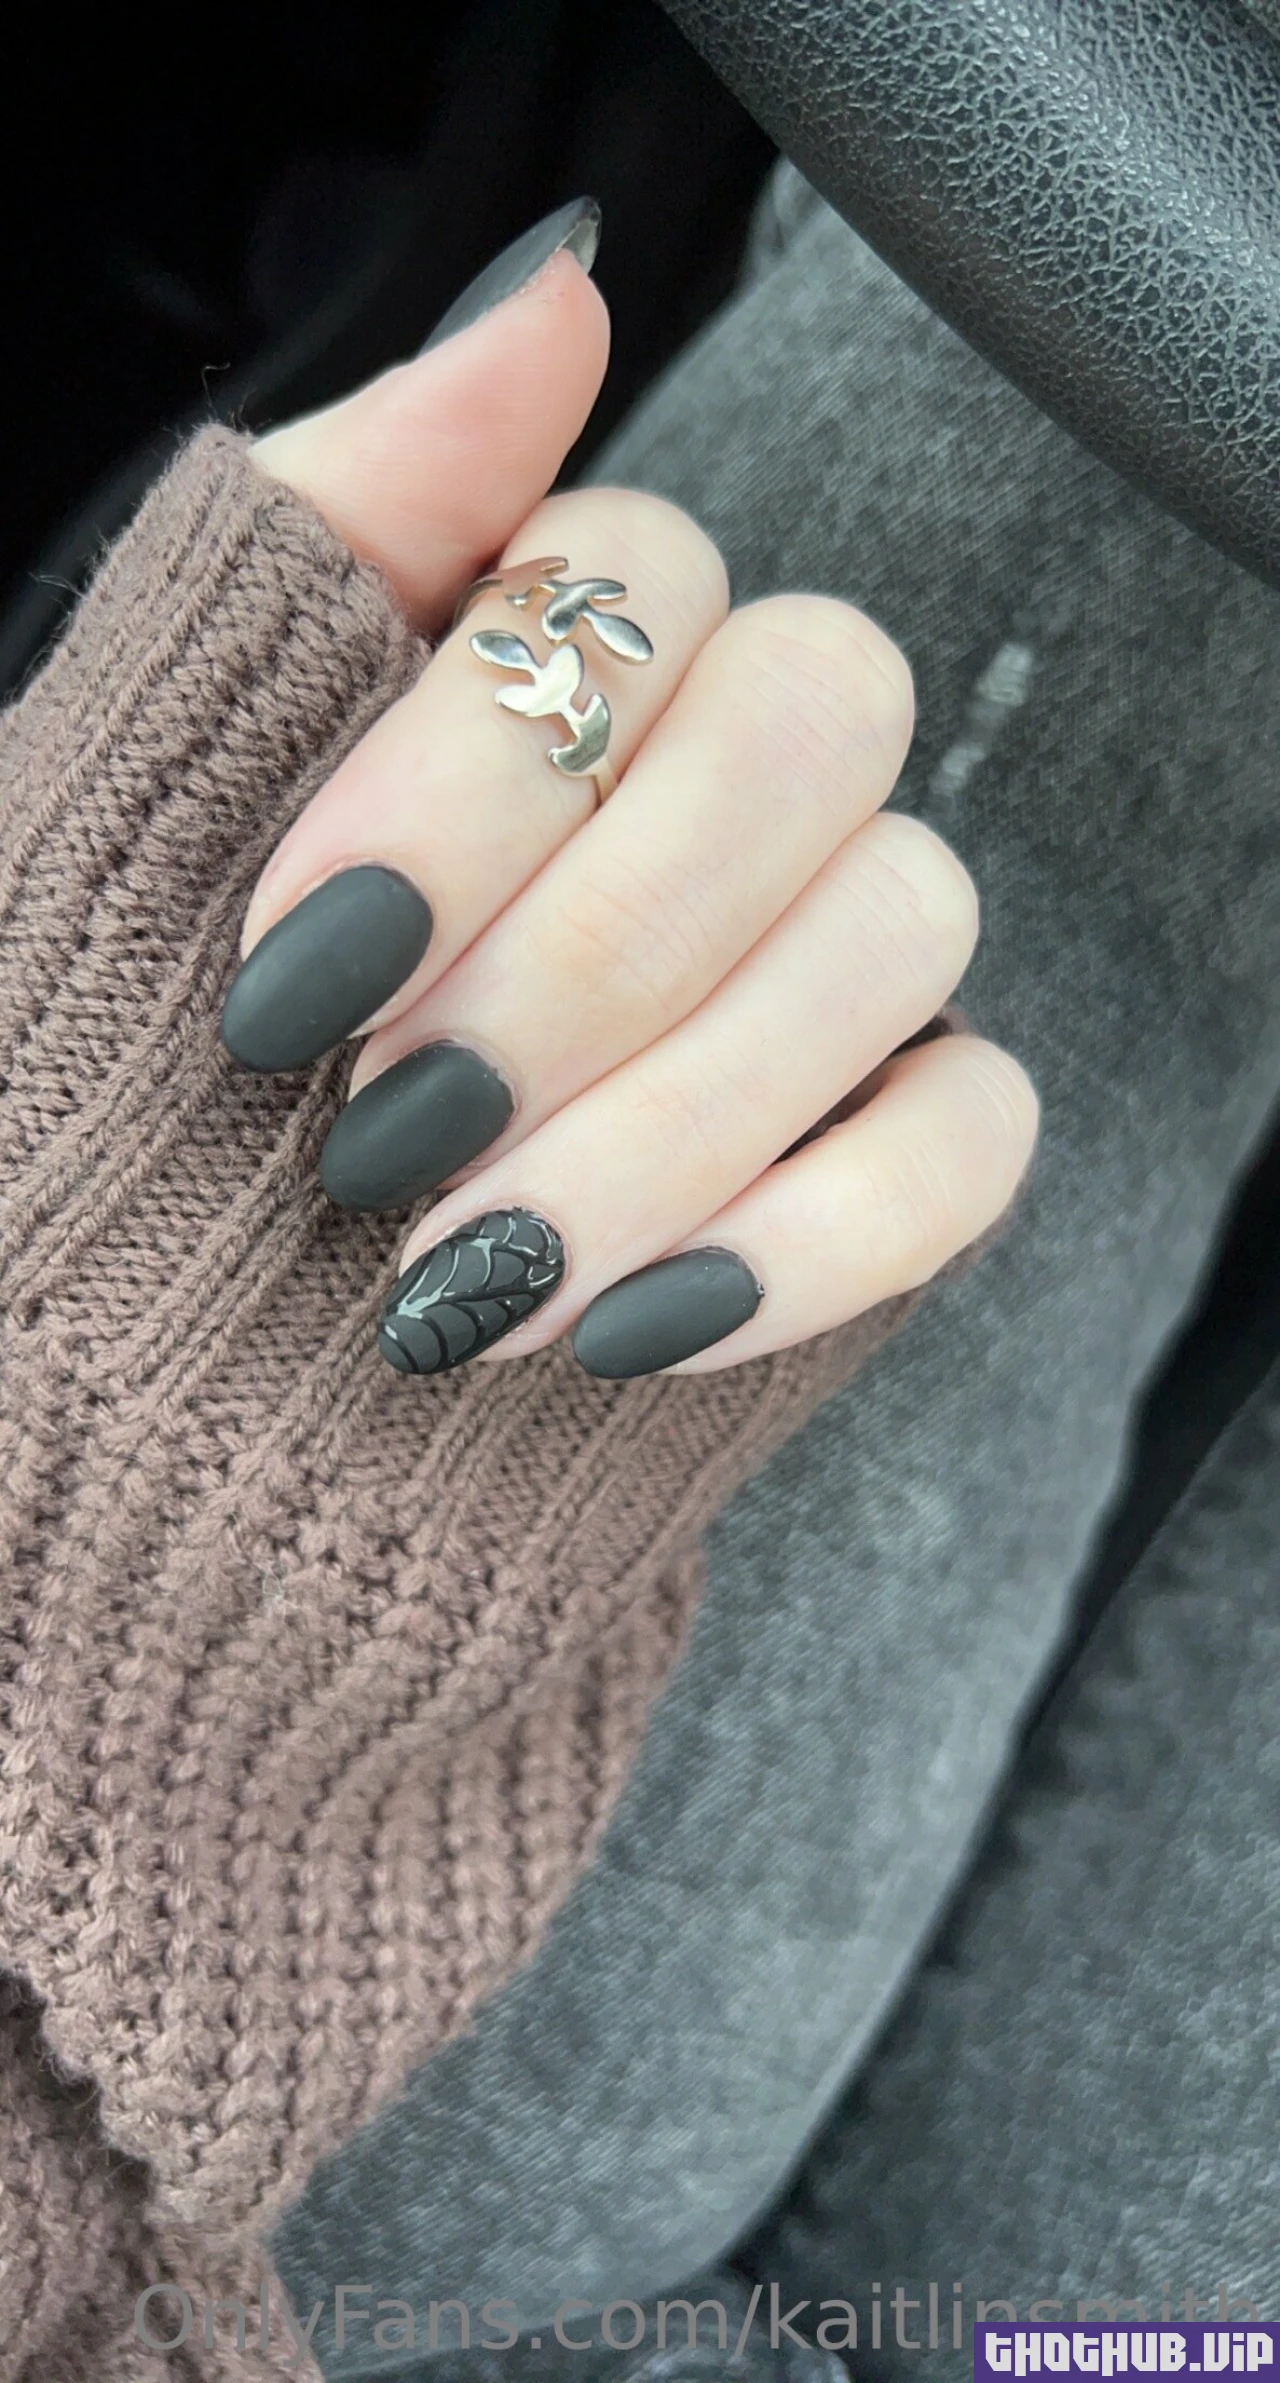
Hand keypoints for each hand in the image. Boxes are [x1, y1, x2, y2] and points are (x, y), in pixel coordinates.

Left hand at [234, 212, 1036, 1379]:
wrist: (136, 1326)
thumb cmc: (114, 1036)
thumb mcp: (156, 764)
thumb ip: (347, 518)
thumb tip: (556, 294)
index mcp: (547, 657)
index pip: (643, 574)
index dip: (483, 773)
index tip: (300, 965)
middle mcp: (711, 778)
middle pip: (812, 724)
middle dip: (592, 948)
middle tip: (390, 1119)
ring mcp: (818, 956)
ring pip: (899, 924)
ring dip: (671, 1115)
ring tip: (464, 1267)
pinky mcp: (871, 1140)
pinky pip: (967, 1138)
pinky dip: (812, 1235)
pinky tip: (628, 1322)